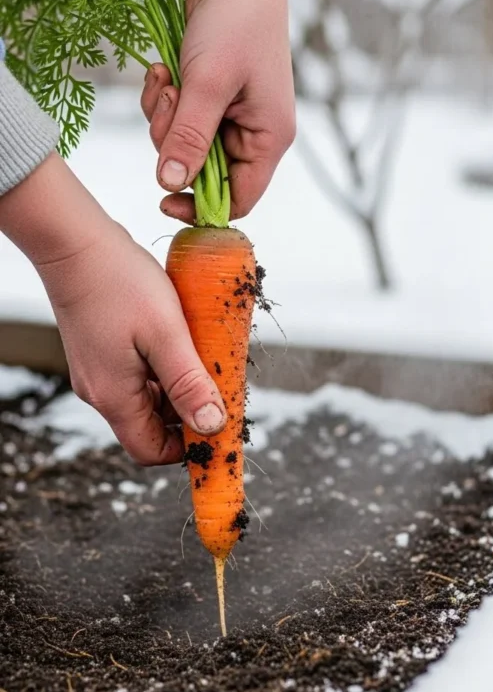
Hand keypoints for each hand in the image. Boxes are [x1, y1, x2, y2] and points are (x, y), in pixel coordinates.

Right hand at [0, 154, 225, 464]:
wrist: (74, 241)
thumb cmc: (118, 281)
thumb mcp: (166, 335)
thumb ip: (189, 384)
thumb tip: (212, 427)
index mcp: (115, 397)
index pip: (151, 451)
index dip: (186, 448)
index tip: (219, 428)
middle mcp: (101, 392)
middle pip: (151, 426)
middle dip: (188, 412)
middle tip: (218, 384)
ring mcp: (98, 372)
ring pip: (147, 399)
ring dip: (178, 386)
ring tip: (202, 355)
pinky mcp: (100, 352)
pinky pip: (138, 375)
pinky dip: (163, 367)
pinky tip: (180, 340)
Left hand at [141, 0, 294, 221]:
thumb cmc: (235, 23)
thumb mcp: (208, 84)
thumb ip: (189, 138)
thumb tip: (170, 185)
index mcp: (268, 140)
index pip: (238, 199)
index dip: (202, 206)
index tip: (165, 199)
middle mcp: (252, 134)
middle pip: (203, 171)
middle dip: (175, 143)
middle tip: (168, 105)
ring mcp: (230, 117)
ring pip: (183, 145)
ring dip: (164, 118)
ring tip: (166, 80)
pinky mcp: (209, 99)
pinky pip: (177, 119)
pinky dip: (164, 100)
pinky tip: (163, 72)